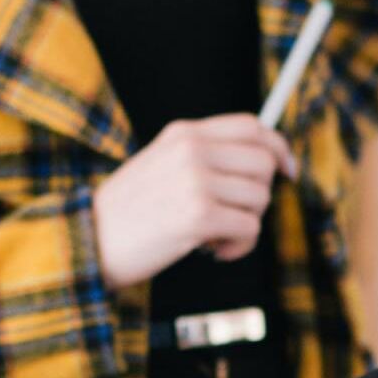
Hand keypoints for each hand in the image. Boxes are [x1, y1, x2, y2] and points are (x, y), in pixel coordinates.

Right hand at [92, 115, 298, 290]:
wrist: (89, 243)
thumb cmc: (129, 214)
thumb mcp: (162, 165)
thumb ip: (204, 157)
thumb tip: (264, 164)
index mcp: (183, 133)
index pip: (251, 126)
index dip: (278, 147)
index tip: (288, 170)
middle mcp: (192, 150)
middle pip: (264, 163)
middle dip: (258, 196)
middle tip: (232, 217)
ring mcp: (196, 181)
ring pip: (260, 198)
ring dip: (245, 225)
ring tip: (213, 236)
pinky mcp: (199, 216)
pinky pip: (250, 229)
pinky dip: (238, 247)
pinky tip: (212, 251)